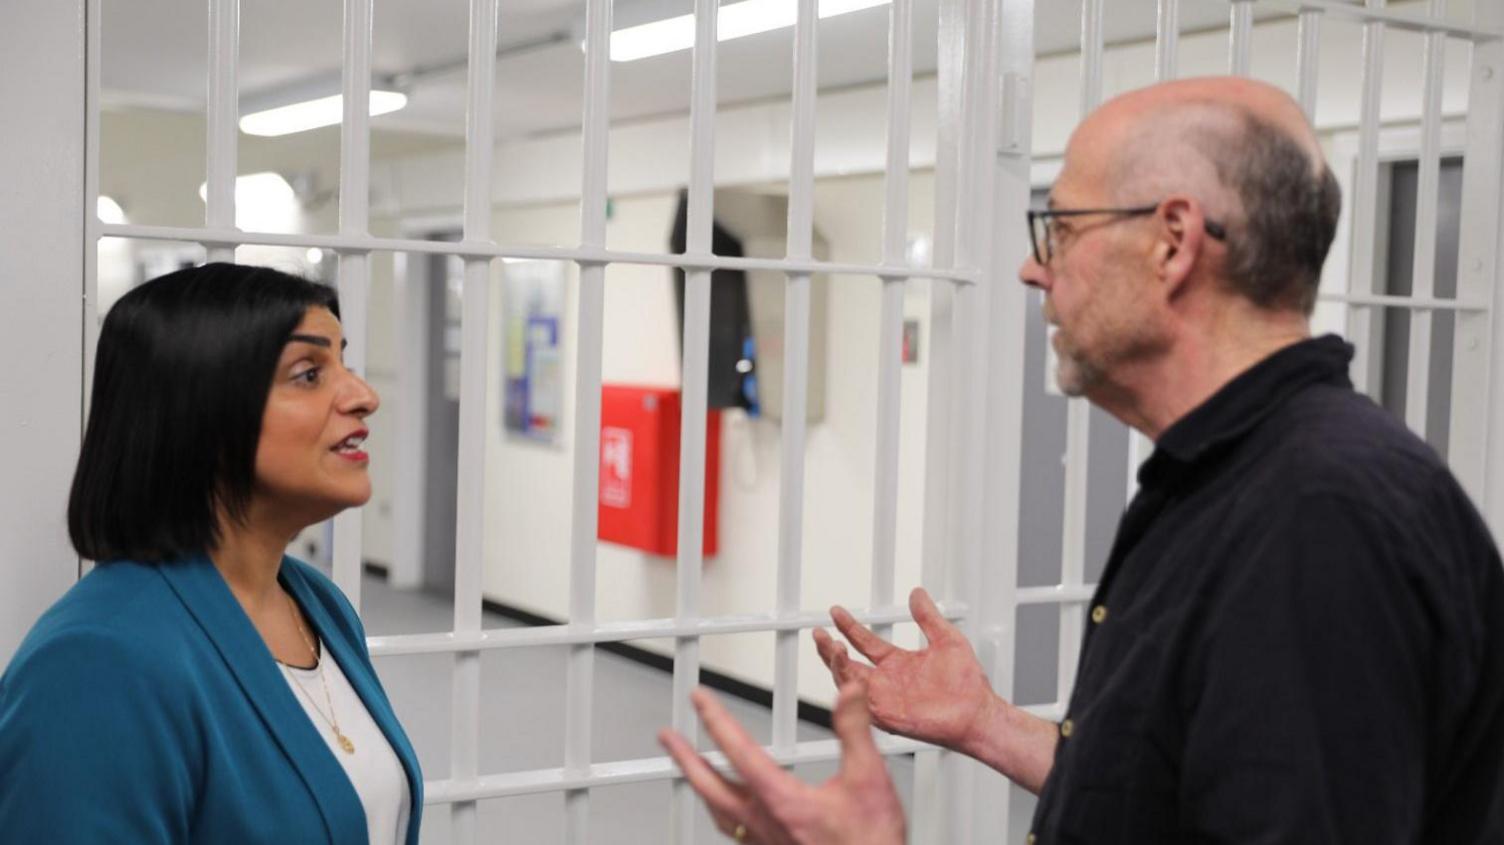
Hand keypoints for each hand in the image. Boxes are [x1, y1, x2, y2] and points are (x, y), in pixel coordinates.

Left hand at [659, 684, 905, 844]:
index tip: (700, 700)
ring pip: (718, 812)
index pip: (738, 751)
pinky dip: (720, 813)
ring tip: (689, 770)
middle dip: (685, 757)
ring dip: (700, 786)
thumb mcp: (869, 779)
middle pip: (711, 786)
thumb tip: (847, 694)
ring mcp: (765, 843)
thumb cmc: (871, 844)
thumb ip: (854, 731)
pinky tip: (726, 811)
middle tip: (667, 738)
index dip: (716, 720)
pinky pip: (733, 833)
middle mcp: (765, 824)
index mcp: (783, 801)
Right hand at [813, 587, 998, 754]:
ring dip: (837, 666)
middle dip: (829, 649)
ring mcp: (885, 699)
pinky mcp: (888, 716)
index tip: (835, 611)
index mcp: (897, 662)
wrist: (977, 712)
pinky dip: (851, 691)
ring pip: (849, 682)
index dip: (849, 626)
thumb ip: (929, 617)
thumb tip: (917, 593)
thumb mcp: (947, 639)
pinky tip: (847, 675)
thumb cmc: (967, 683)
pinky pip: (862, 704)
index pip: (865, 642)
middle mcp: (886, 680)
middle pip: (847, 663)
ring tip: (833, 648)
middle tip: (819, 633)